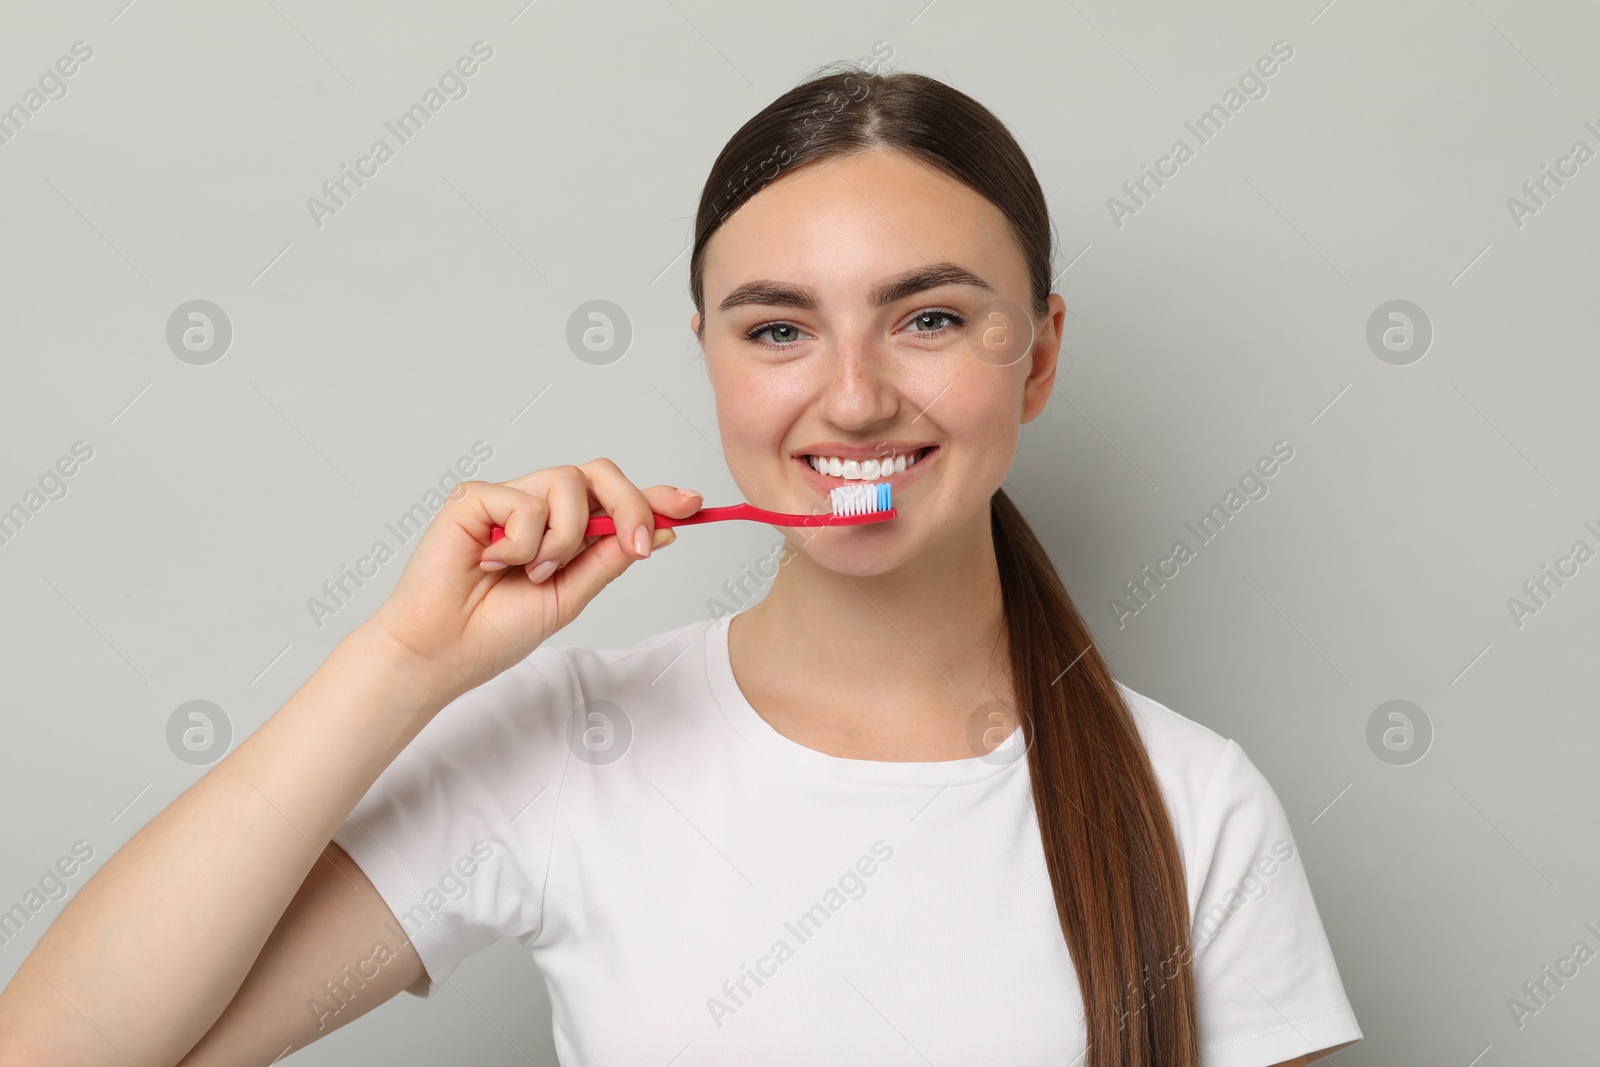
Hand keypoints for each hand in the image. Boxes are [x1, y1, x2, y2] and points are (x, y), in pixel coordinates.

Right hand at [362, 459, 701, 703]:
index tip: (693, 504)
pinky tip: (493, 563)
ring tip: (534, 572)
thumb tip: (662, 531)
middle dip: (629, 505)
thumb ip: (609, 559)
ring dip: (565, 537)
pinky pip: (523, 500)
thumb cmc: (494, 631)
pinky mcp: (475, 498)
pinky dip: (521, 541)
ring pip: (567, 483)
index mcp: (564, 533)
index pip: (614, 501)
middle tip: (635, 545)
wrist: (443, 652)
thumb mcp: (571, 596)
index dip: (655, 498)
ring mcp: (506, 500)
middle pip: (598, 474)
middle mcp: (538, 510)